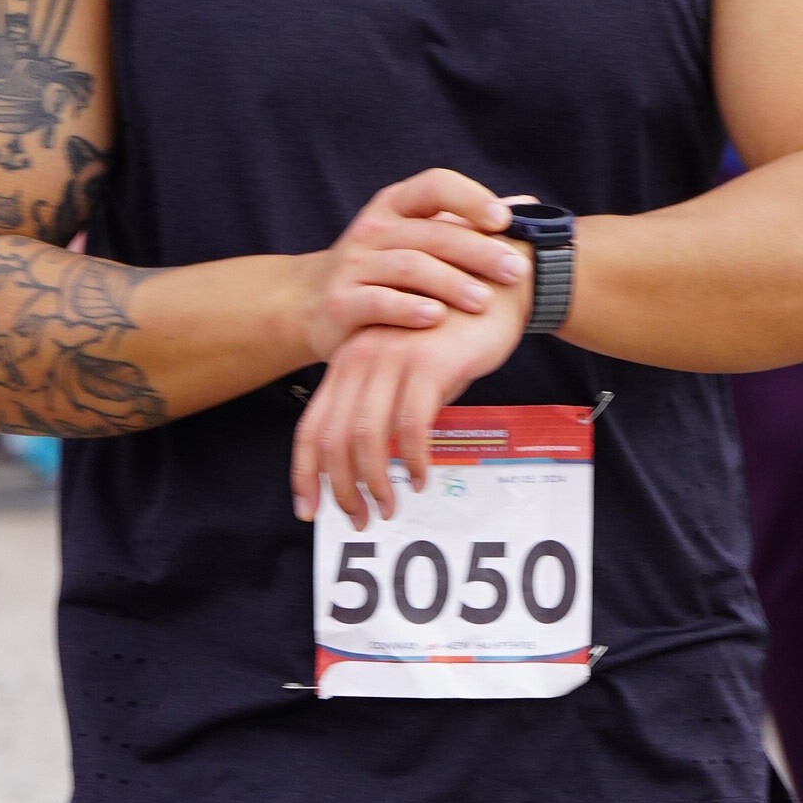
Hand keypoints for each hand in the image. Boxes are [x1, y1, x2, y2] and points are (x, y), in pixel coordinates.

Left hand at [293, 286, 530, 523]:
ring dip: (376, 482)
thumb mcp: (406, 363)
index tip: (309, 510)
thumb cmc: (454, 330)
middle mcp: (361, 360)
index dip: (306, 474)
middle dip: (342, 490)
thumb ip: (387, 402)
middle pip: (334, 440)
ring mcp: (393, 360)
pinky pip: (411, 426)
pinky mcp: (429, 364)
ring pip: (368, 437)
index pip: (311, 427)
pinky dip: (412, 460)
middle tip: (360, 519)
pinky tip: (420, 477)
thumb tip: (381, 456)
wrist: (497, 284)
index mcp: (348, 363)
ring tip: (390, 506)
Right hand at [296, 169, 533, 370]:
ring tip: (483, 301)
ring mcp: (354, 264)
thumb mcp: (419, 236)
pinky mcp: (340, 301)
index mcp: (396, 205)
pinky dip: (407, 309)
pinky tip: (435, 318)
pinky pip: (377, 302)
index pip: (435, 185)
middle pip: (432, 233)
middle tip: (516, 271)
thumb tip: (530, 204)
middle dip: (478, 251)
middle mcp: (373, 228)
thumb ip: (470, 222)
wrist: (312, 303)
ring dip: (450, 283)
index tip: (505, 220)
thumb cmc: (384, 268)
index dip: (471, 198)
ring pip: (408, 267)